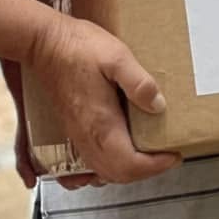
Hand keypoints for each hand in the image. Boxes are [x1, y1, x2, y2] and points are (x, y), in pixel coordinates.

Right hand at [26, 15, 181, 184]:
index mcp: (101, 124)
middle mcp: (87, 137)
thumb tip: (158, 106)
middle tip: (167, 155)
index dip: (156, 166)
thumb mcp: (117, 57)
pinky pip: (88, 164)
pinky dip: (105, 169)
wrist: (44, 44)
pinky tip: (115, 157)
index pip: (130, 165)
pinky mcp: (72, 129)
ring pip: (103, 173)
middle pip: (119, 175)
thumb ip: (139, 83)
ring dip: (128, 171)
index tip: (174, 155)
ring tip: (148, 156)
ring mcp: (77, 136)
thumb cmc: (78, 48)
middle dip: (146, 171)